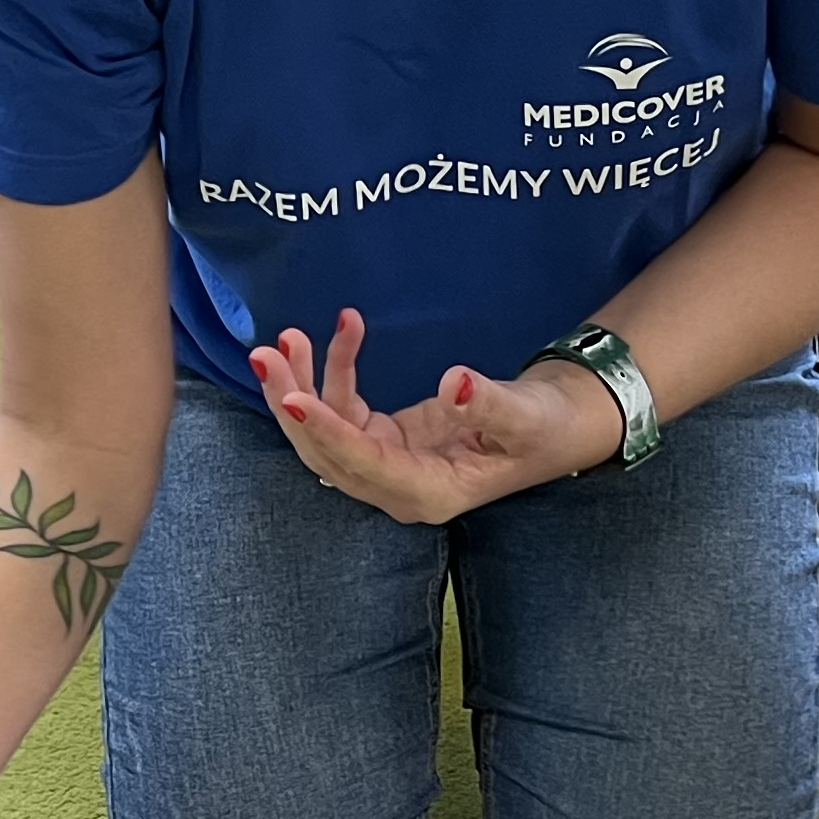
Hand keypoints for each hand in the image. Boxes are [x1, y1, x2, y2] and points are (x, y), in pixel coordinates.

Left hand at [245, 309, 618, 525]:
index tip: (289, 396)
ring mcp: (387, 464)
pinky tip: (345, 325)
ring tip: (289, 335)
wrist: (554, 427)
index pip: (362, 464)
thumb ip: (490, 405)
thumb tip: (454, 384)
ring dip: (302, 383)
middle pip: (325, 452)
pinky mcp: (384, 440)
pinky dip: (337, 369)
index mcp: (428, 493)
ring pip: (325, 430)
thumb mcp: (527, 416)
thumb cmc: (545, 428)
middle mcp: (397, 487)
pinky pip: (346, 407)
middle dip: (291, 402)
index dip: (324, 431)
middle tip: (264, 353)